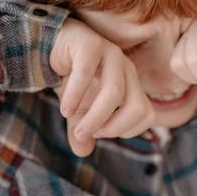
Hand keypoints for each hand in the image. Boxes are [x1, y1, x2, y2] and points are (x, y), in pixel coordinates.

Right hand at [49, 18, 154, 155]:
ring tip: (76, 129)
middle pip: (138, 106)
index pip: (146, 115)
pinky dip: (76, 95)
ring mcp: (111, 54)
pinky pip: (87, 72)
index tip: (98, 133)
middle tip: (87, 134)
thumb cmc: (71, 79)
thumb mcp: (77, 111)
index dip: (124, 130)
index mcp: (131, 84)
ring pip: (114, 91)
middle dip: (112, 128)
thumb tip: (83, 152)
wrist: (51, 47)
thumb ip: (82, 131)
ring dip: (95, 117)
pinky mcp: (90, 43)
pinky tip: (65, 109)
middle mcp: (126, 68)